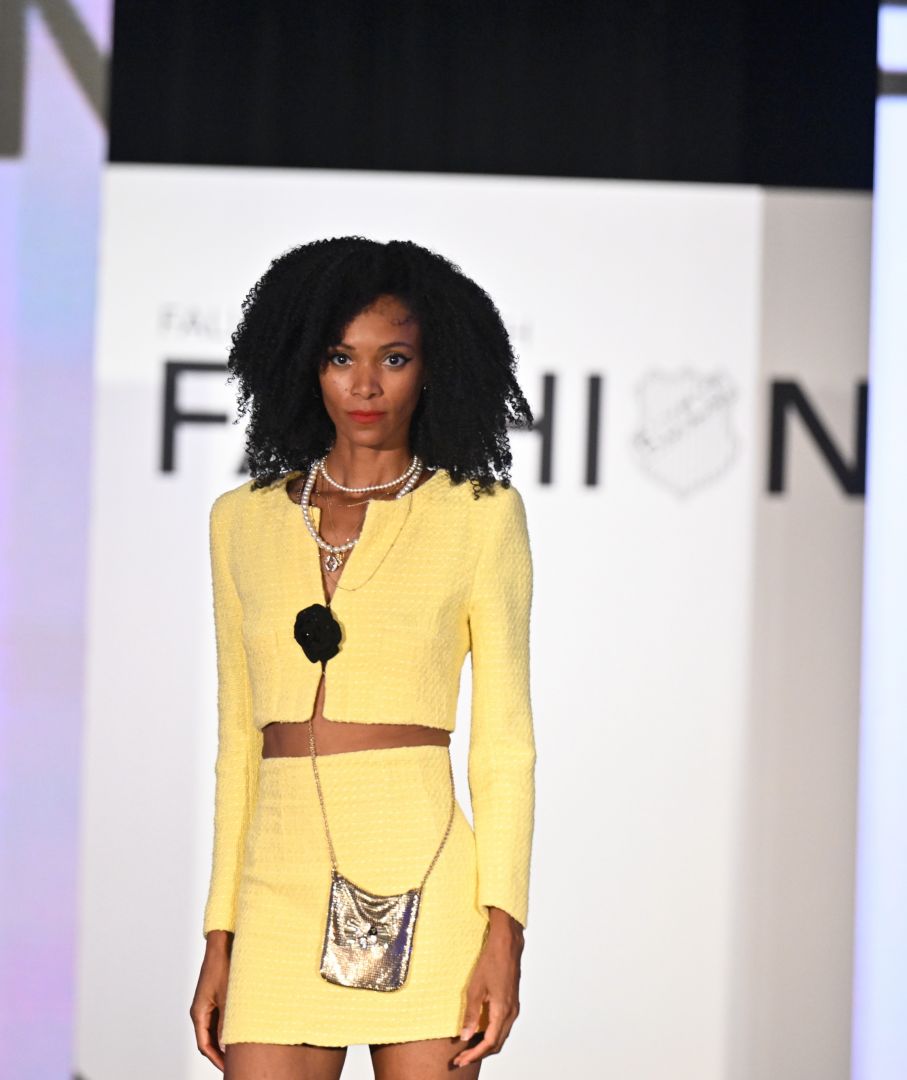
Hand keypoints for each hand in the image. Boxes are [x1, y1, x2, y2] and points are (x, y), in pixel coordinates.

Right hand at [190, 931, 231, 1072]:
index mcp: (199, 1012)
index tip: (228, 1069)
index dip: (216, 1059)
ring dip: (225, 1041)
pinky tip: (241, 1031)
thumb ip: (227, 1022)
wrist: (223, 942)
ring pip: (215, 1030)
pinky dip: (229, 1027)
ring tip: (241, 1052)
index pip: (204, 1045)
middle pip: (208, 1040)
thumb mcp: (228, 996)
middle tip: (235, 1065)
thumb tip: (227, 1047)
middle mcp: (201, 1010)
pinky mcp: (216, 997)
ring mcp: (209, 1004)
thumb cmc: (223, 965)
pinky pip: (221, 1018)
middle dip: (221, 1054)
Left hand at [452, 908, 523, 1068]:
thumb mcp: (475, 988)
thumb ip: (471, 1014)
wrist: (507, 945)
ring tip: (469, 1049)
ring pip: (502, 1036)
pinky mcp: (512, 1003)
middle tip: (462, 1058)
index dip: (475, 1054)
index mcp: (502, 1010)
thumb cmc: (491, 961)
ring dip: (486, 1045)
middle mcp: (511, 1012)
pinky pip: (503, 1026)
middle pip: (497, 1043)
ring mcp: (514, 1008)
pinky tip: (481, 1032)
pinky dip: (493, 1035)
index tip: (461, 1059)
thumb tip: (465, 1036)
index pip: (490, 1042)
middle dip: (480, 1054)